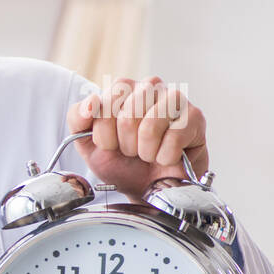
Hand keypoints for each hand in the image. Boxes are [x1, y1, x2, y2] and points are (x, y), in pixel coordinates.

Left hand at [67, 76, 208, 203]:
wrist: (146, 188)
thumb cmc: (120, 162)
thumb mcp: (88, 143)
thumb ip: (78, 119)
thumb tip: (91, 102)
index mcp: (122, 88)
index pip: (104, 104)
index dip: (104, 134)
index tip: (110, 145)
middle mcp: (149, 86)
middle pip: (128, 114)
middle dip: (125, 144)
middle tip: (131, 151)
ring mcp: (174, 98)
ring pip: (150, 125)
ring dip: (145, 151)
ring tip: (148, 153)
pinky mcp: (195, 116)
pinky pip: (174, 137)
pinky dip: (165, 156)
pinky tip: (167, 156)